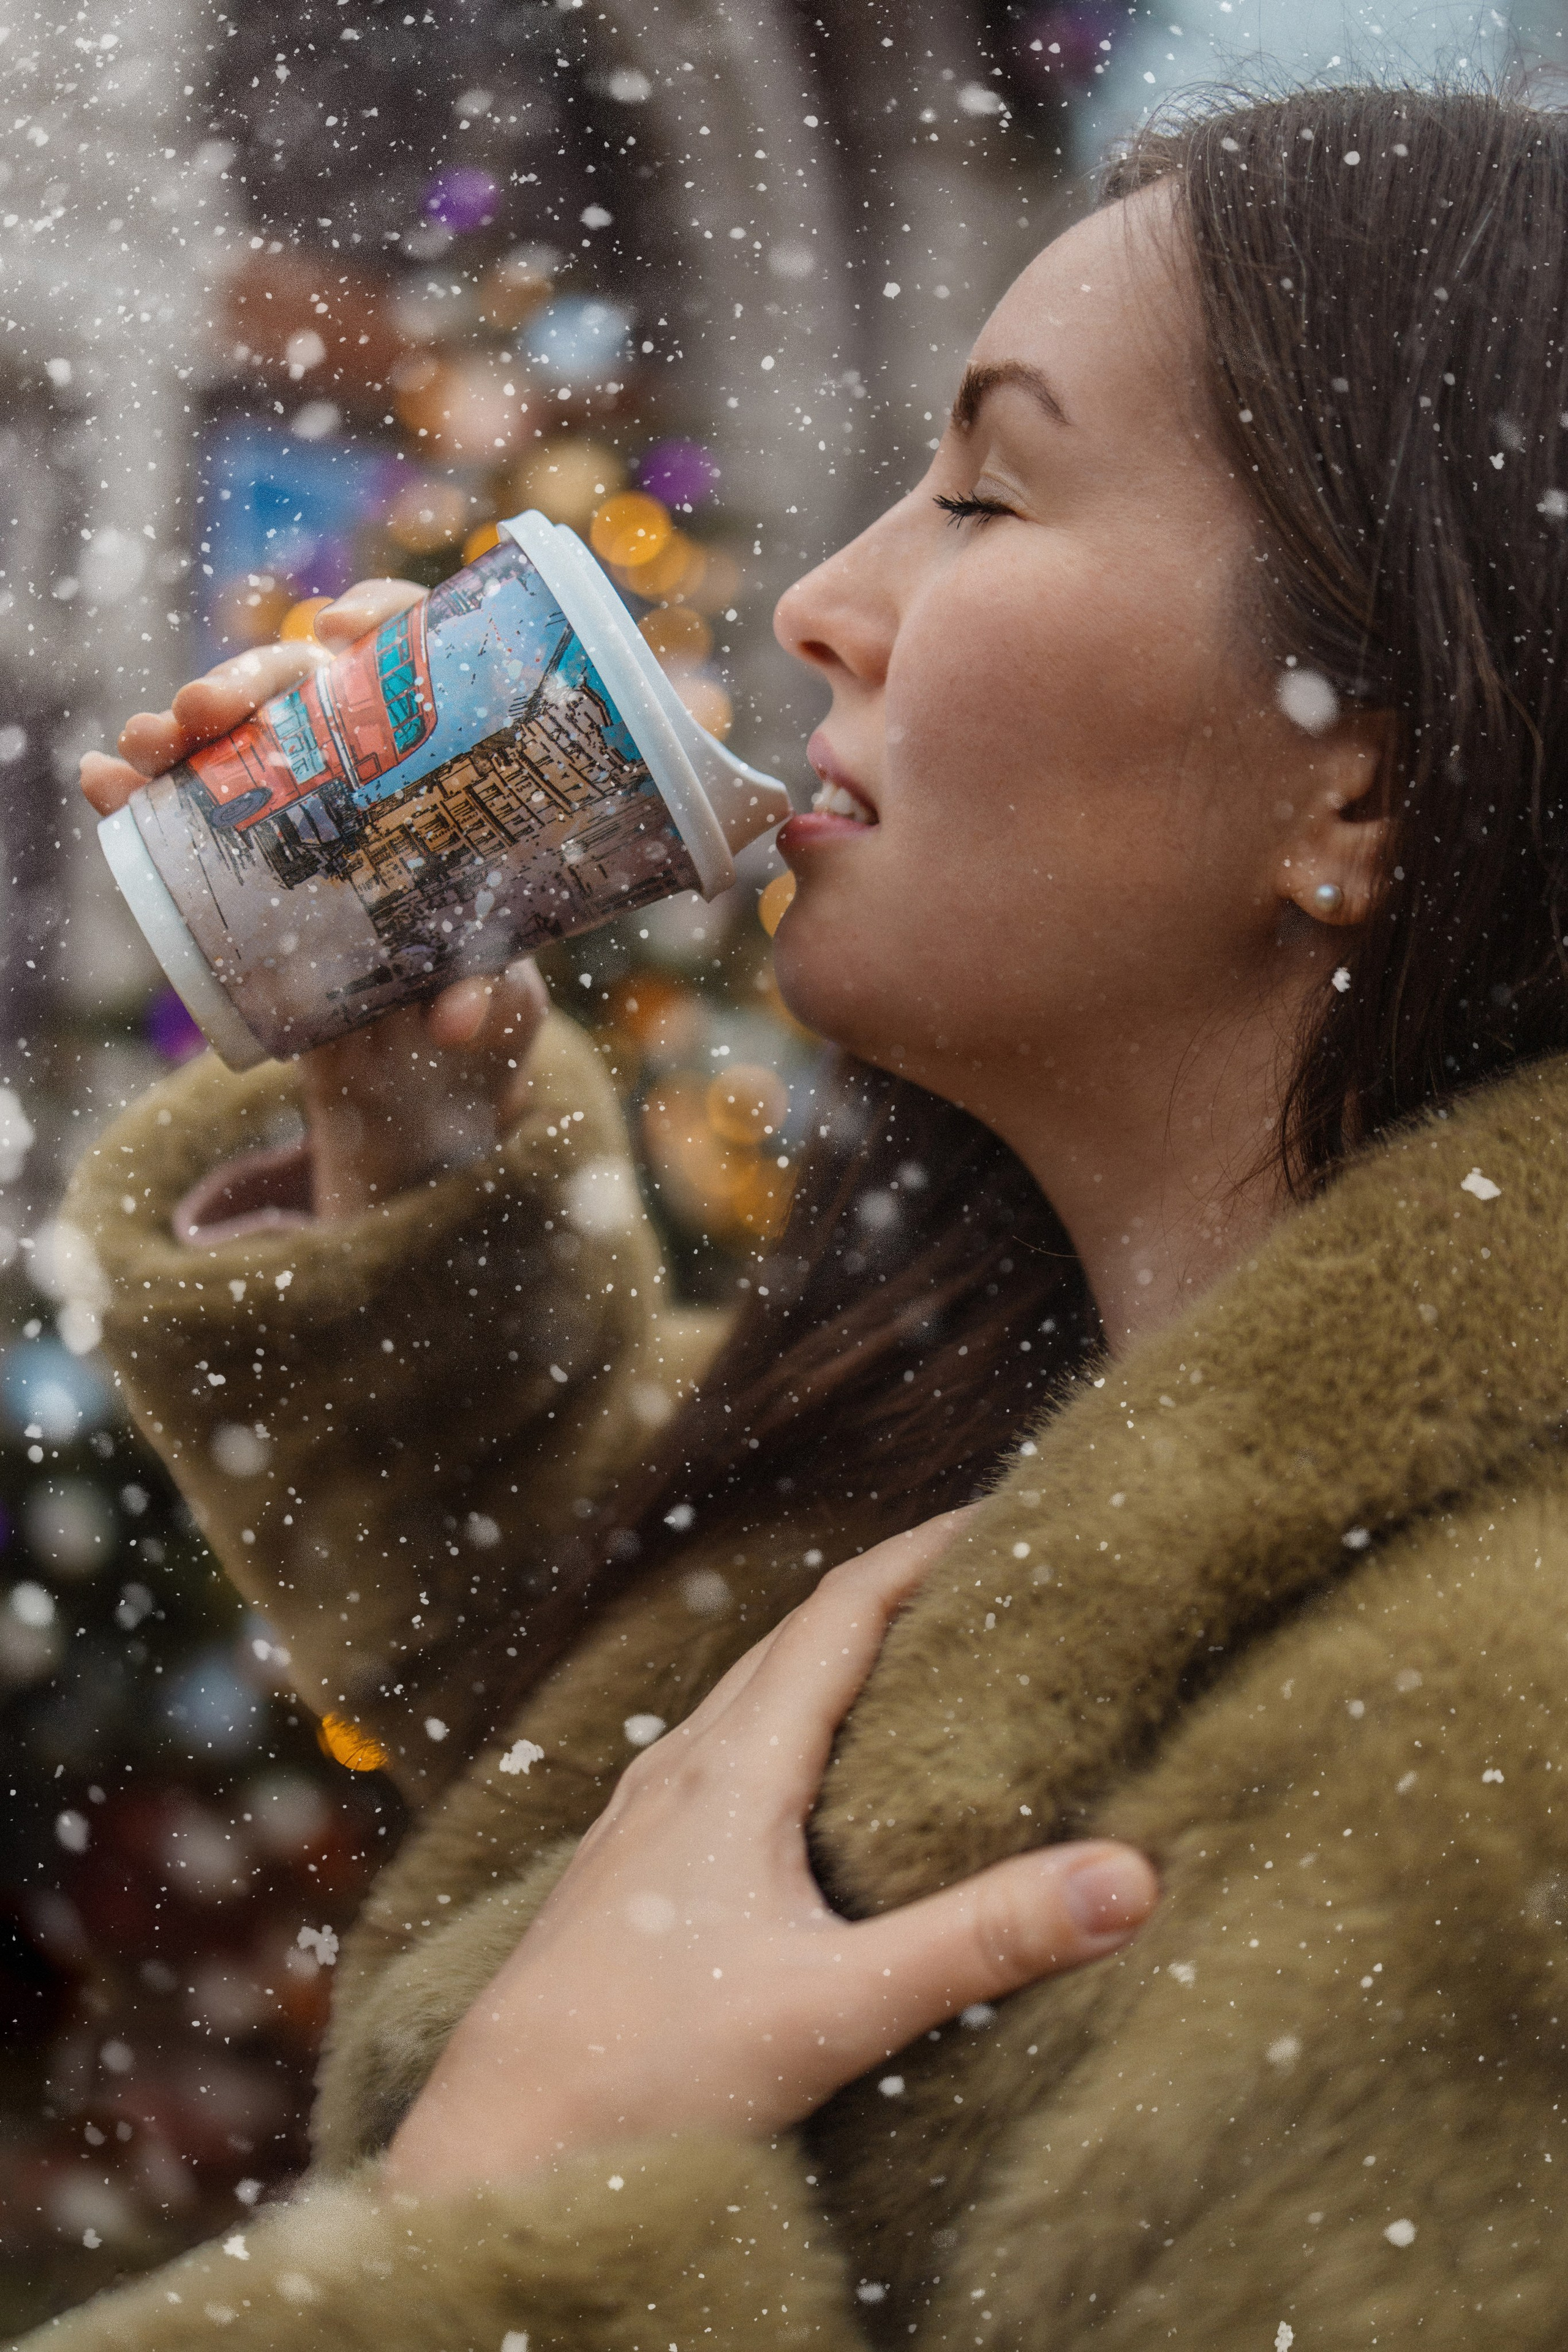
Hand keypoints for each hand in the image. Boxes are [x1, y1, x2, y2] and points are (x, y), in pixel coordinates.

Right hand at [79, 582, 551, 1218]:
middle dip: (246, 679)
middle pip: (300, 678)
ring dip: (177, 727)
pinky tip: (102, 783)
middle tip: (209, 707)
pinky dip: (134, 790)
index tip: (346, 629)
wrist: (414, 1036)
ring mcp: (286, 791)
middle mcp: (352, 750)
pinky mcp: (232, 841)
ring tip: (148, 743)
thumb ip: (479, 982)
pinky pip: (177, 799)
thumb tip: (453, 1021)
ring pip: (229, 731)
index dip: (380, 614)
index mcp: (430, 746)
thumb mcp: (487, 972)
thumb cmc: (467, 967)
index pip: (409, 645)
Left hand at [384, 1511, 1158, 2194]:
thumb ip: (984, 1943)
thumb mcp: (839, 2008)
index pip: (840, 1612)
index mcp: (733, 1768)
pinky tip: (805, 1781)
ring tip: (908, 1664)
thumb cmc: (651, 2071)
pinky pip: (719, 1752)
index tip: (997, 1514)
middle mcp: (681, 1769)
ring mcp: (642, 1816)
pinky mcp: (627, 1868)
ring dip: (830, 1658)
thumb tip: (1130, 1879)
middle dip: (890, 1593)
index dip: (921, 1551)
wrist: (495, 2144)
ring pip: (750, 1696)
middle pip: (795, 1640)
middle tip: (981, 1578)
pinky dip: (785, 1724)